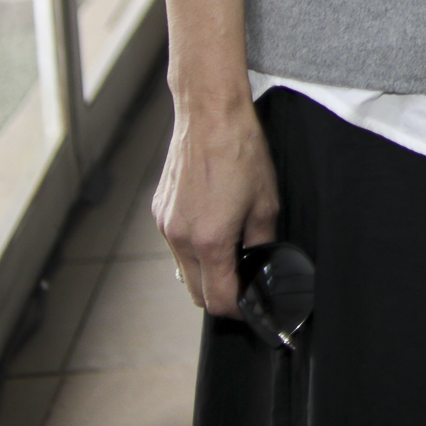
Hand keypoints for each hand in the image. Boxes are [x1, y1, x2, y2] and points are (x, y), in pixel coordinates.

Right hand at [154, 92, 278, 317]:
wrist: (210, 115)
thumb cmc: (240, 151)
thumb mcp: (266, 202)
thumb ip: (261, 241)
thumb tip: (259, 261)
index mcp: (209, 240)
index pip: (217, 299)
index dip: (237, 309)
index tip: (249, 306)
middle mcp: (180, 238)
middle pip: (194, 292)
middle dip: (218, 296)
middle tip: (241, 283)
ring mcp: (166, 224)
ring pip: (182, 269)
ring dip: (203, 272)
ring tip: (229, 253)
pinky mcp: (159, 210)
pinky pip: (175, 244)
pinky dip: (192, 248)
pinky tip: (211, 228)